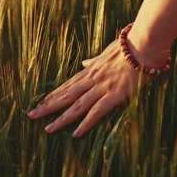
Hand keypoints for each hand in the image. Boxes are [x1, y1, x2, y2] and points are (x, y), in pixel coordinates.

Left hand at [27, 39, 165, 137]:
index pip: (67, 85)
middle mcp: (92, 79)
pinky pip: (97, 112)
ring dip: (61, 118)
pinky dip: (86, 123)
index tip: (40, 102)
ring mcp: (102, 87)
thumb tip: (83, 61)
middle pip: (65, 95)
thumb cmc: (130, 46)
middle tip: (31, 115)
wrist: (145, 43)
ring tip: (47, 128)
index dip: (53, 94)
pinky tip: (76, 133)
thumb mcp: (107, 51)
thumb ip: (94, 60)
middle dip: (48, 106)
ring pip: (76, 105)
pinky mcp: (114, 95)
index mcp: (91, 70)